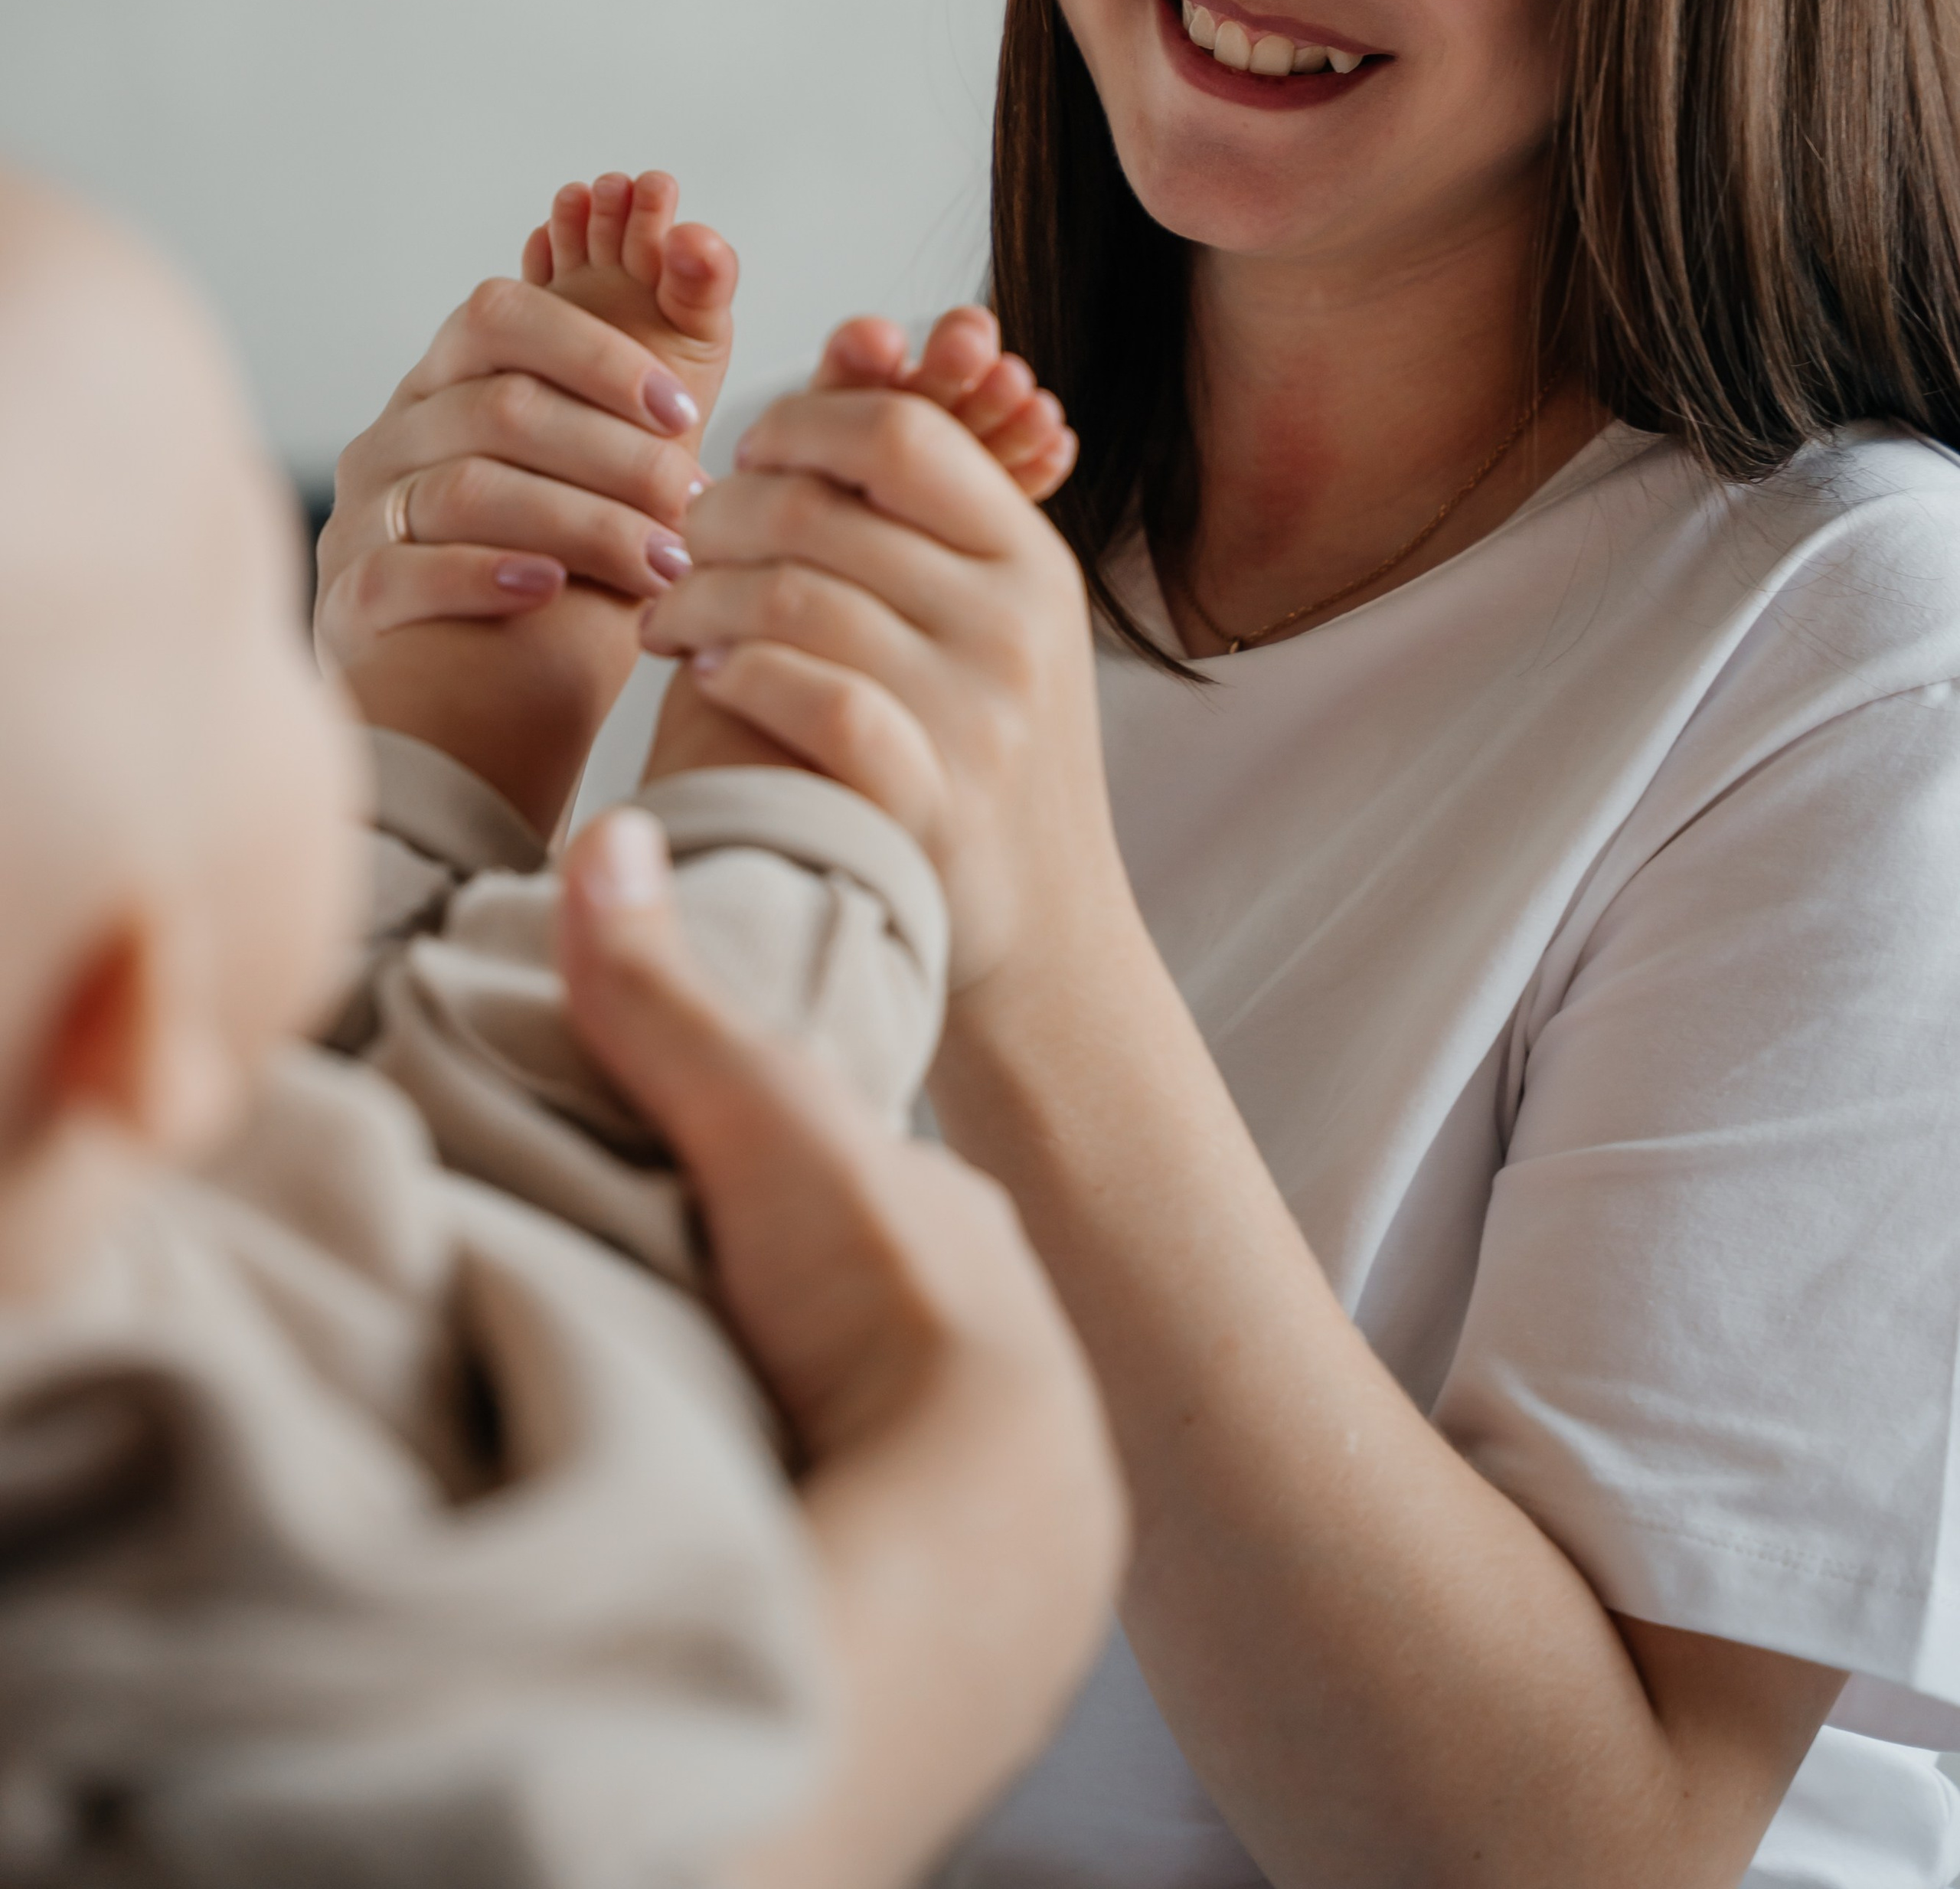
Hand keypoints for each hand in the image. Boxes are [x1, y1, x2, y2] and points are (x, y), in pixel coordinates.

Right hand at [316, 275, 710, 833]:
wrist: (475, 714)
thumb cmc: (560, 581)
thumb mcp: (602, 476)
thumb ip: (647, 386)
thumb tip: (707, 247)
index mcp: (445, 384)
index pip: (500, 314)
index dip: (597, 352)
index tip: (683, 412)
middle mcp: (391, 437)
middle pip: (500, 408)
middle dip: (615, 455)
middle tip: (695, 507)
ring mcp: (358, 517)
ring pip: (466, 488)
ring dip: (583, 523)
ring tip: (663, 565)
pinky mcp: (344, 599)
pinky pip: (404, 571)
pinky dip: (484, 575)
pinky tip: (551, 590)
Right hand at [556, 809, 1124, 1888]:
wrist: (970, 1529)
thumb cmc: (882, 1307)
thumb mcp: (757, 1122)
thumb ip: (667, 1000)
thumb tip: (609, 835)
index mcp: (959, 1241)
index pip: (862, 1196)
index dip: (784, 1188)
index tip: (705, 1205)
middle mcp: (1000, 1358)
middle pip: (871, 1324)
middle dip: (795, 1326)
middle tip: (687, 1343)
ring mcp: (1006, 1506)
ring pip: (895, 1450)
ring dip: (821, 1453)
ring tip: (716, 1467)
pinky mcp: (989, 1631)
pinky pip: (912, 1573)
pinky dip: (853, 1559)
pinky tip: (789, 1572)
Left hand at [641, 387, 1132, 996]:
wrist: (1048, 940)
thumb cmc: (986, 755)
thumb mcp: (992, 619)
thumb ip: (928, 512)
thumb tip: (850, 353)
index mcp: (1030, 559)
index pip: (898, 434)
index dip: (800, 427)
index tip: (747, 458)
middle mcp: (1017, 625)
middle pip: (824, 511)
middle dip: (722, 517)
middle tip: (680, 544)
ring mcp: (981, 715)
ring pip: (798, 598)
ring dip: (703, 598)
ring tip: (670, 616)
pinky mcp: (935, 802)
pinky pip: (817, 701)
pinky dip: (746, 676)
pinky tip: (710, 676)